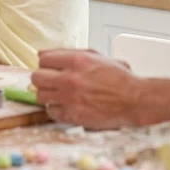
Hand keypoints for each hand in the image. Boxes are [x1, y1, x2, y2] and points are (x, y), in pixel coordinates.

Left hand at [32, 49, 150, 128]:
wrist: (133, 99)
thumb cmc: (117, 77)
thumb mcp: (95, 56)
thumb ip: (69, 52)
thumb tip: (43, 53)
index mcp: (76, 60)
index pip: (43, 59)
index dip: (45, 63)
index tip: (49, 67)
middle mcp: (70, 78)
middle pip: (37, 77)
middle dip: (41, 78)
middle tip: (50, 80)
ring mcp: (71, 99)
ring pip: (40, 96)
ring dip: (47, 94)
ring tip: (57, 94)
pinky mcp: (74, 116)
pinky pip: (51, 113)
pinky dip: (55, 109)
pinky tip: (63, 105)